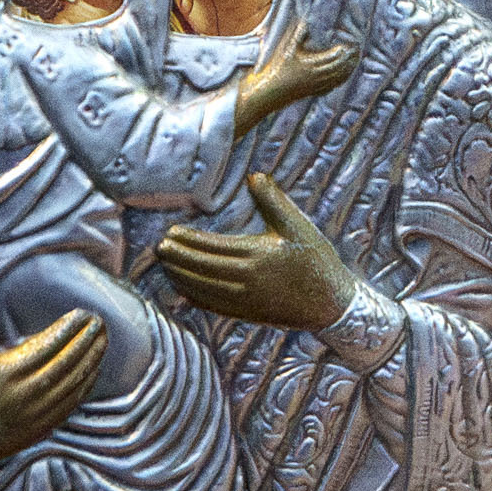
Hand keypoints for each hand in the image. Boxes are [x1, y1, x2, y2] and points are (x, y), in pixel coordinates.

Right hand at [0, 294, 102, 464]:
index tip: (82, 315)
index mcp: (4, 377)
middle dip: (85, 344)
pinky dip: (81, 392)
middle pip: (65, 367)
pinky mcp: (32, 433)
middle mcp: (22, 398)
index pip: (46, 348)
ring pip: (70, 389)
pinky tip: (90, 378)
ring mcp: (31, 418)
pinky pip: (66, 409)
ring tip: (102, 344)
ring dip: (90, 365)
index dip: (66, 331)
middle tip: (101, 323)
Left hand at [152, 180, 362, 335]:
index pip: (213, 247)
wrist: (332, 304)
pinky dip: (196, 298)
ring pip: (204, 289)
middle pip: (203, 269)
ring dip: (182, 277)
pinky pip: (215, 307)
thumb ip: (274, 201)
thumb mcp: (299, 227)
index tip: (170, 233)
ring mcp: (246, 301)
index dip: (189, 241)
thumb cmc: (317, 261)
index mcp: (257, 255)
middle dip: (178, 258)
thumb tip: (254, 175)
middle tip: (159, 249)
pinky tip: (184, 291)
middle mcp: (247, 280)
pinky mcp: (248, 314)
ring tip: (165, 266)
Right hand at [225, 30, 359, 132]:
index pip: (333, 58)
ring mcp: (316, 86)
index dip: (344, 52)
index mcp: (312, 64)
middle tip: (357, 52)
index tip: (350, 45)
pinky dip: (340, 80)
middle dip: (349, 60)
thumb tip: (305, 20)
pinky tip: (344, 76)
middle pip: (338, 68)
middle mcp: (316, 76)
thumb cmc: (278, 68)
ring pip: (337, 78)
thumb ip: (298, 35)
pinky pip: (331, 86)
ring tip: (355, 62)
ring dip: (347, 70)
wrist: (271, 91)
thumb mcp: (287, 49)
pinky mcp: (313, 92)